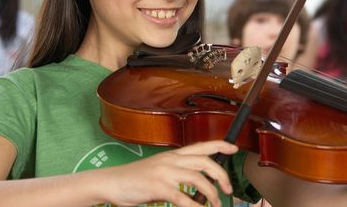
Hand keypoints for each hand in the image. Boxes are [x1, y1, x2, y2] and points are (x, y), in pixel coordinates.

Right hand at [103, 140, 237, 206]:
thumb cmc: (135, 180)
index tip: (234, 149)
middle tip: (228, 190)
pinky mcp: (158, 187)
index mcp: (172, 155)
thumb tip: (198, 189)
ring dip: (211, 193)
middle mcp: (171, 160)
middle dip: (222, 175)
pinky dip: (195, 206)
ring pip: (198, 178)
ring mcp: (165, 173)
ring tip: (214, 204)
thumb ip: (178, 174)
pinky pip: (183, 198)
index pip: (201, 145)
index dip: (220, 145)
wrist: (112, 183)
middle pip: (205, 161)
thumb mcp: (159, 171)